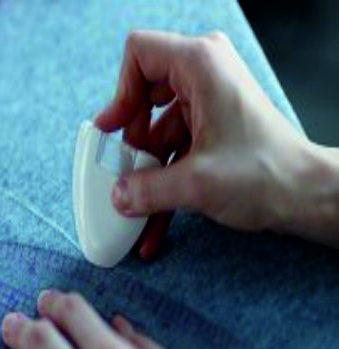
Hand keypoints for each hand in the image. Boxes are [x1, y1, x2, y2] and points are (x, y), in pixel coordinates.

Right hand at [95, 30, 338, 255]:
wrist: (304, 196)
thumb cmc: (266, 174)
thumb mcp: (195, 183)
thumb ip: (146, 190)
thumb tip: (118, 195)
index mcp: (201, 66)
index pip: (139, 54)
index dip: (119, 93)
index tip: (112, 131)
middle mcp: (204, 78)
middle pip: (144, 98)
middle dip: (133, 144)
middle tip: (126, 173)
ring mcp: (208, 106)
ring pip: (158, 133)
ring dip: (146, 175)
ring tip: (137, 211)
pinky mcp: (211, 131)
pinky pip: (174, 152)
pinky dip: (163, 183)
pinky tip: (153, 224)